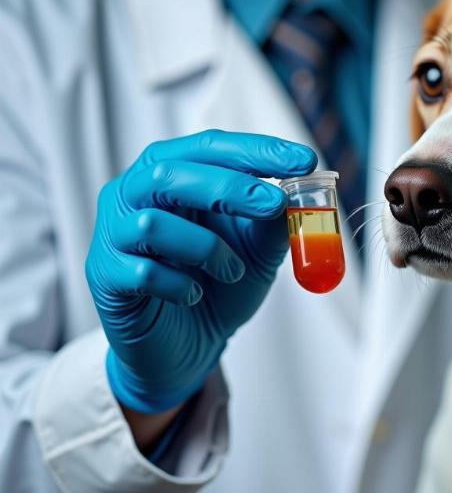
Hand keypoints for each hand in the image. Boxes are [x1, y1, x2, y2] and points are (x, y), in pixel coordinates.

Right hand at [85, 129, 315, 413]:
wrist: (188, 346)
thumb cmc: (220, 286)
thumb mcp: (258, 252)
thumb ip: (272, 224)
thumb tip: (296, 197)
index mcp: (171, 174)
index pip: (210, 146)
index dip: (257, 151)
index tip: (304, 160)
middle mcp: (134, 194)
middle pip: (169, 172)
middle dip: (230, 187)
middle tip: (275, 205)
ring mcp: (114, 234)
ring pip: (152, 223)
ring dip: (207, 248)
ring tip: (232, 272)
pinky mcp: (106, 276)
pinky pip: (142, 272)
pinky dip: (180, 285)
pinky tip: (195, 295)